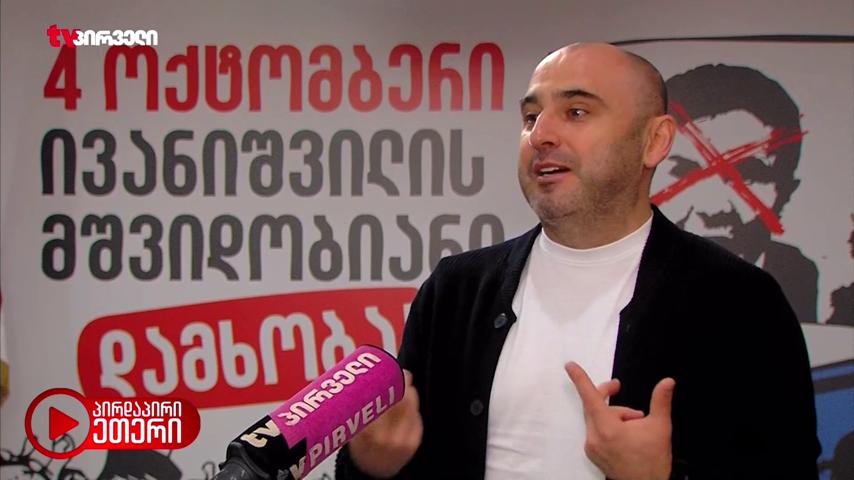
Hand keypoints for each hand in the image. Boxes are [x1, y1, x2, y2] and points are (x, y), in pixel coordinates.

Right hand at [348, 369, 422, 477]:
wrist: (372, 472)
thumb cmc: (360, 446)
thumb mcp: (351, 427)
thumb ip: (357, 407)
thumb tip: (363, 377)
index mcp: (366, 433)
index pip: (380, 401)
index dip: (387, 384)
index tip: (387, 372)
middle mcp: (384, 438)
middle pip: (399, 402)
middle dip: (401, 384)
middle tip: (400, 372)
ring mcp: (401, 441)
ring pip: (411, 407)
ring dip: (409, 392)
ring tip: (404, 384)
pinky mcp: (413, 443)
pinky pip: (417, 418)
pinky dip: (413, 408)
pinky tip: (407, 404)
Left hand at [566, 362, 674, 479]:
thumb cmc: (653, 460)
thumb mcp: (660, 427)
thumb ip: (661, 401)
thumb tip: (667, 382)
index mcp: (607, 429)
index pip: (590, 397)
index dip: (579, 379)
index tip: (569, 366)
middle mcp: (594, 438)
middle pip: (593, 406)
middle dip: (606, 394)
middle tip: (617, 385)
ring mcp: (591, 447)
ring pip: (596, 418)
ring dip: (613, 414)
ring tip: (635, 421)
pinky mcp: (592, 454)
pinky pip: (596, 431)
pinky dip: (609, 426)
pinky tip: (625, 432)